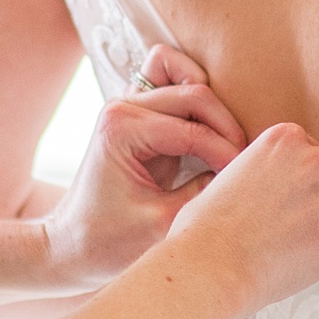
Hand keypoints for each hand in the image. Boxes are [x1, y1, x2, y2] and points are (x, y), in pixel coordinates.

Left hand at [43, 44, 246, 287]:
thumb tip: (245, 170)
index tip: (245, 179)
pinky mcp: (137, 110)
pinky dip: (193, 93)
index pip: (192, 130)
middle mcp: (122, 106)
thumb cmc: (108, 241)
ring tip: (225, 142)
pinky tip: (207, 128)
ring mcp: (128, 103)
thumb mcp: (162, 224)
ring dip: (211, 104)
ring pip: (184, 74)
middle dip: (226, 128)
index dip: (226, 153)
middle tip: (243, 162)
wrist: (73, 244)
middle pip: (194, 93)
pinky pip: (171, 77)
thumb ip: (205, 193)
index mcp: (121, 128)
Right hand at [165, 121, 318, 316]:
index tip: (300, 194)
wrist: (211, 264)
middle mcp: (316, 161)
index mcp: (286, 140)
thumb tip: (283, 183)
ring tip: (318, 236)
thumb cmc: (208, 228)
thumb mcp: (233, 172)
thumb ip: (268, 168)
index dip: (312, 176)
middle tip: (313, 216)